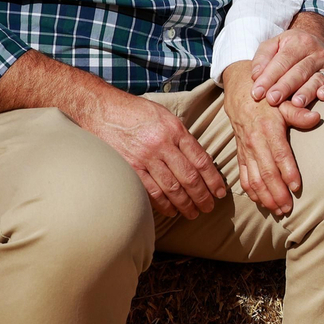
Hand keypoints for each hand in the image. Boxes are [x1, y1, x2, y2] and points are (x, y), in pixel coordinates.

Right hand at [81, 88, 227, 218]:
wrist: (103, 110)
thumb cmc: (137, 112)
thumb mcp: (166, 117)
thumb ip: (181, 137)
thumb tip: (197, 159)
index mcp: (175, 130)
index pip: (201, 159)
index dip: (213, 179)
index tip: (220, 191)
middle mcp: (162, 145)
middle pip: (189, 176)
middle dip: (202, 196)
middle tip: (209, 208)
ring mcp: (145, 158)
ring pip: (171, 187)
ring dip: (185, 204)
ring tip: (193, 213)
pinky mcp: (129, 168)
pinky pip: (150, 190)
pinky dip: (163, 203)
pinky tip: (171, 211)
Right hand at [222, 61, 321, 215]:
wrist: (242, 93)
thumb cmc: (269, 98)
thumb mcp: (284, 101)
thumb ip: (299, 112)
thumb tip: (316, 118)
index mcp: (268, 128)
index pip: (279, 154)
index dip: (288, 171)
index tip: (297, 187)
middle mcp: (255, 141)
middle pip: (265, 172)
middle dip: (276, 192)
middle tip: (288, 209)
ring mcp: (245, 150)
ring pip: (253, 178)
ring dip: (264, 197)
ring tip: (277, 211)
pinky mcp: (240, 154)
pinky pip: (243, 176)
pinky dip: (251, 192)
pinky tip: (260, 202)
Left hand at [250, 16, 323, 109]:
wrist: (317, 42)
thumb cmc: (290, 49)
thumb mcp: (274, 45)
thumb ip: (262, 58)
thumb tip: (255, 76)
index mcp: (298, 42)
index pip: (282, 60)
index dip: (269, 77)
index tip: (257, 92)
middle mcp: (316, 52)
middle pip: (299, 71)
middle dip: (285, 86)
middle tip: (272, 99)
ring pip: (317, 78)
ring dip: (307, 91)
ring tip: (296, 103)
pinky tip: (322, 96)